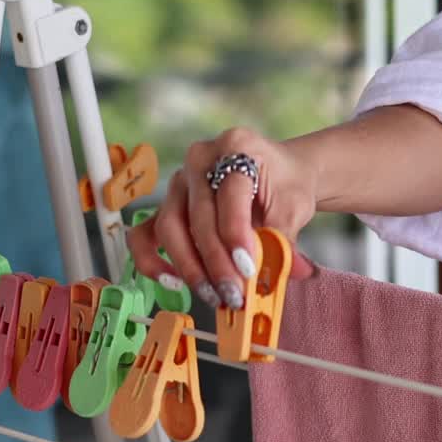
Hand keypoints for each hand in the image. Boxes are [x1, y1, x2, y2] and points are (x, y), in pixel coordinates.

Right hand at [126, 127, 318, 310]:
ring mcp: (180, 181)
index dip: (236, 235)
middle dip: (215, 261)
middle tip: (233, 294)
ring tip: (213, 294)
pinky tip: (174, 282)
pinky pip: (146, 233)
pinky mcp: (168, 204)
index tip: (248, 270)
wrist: (281, 173)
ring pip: (169, 226)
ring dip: (189, 267)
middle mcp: (200, 159)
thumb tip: (291, 272)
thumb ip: (286, 238)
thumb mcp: (295, 206)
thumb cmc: (286, 184)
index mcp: (235, 146)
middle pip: (197, 215)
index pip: (229, 194)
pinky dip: (153, 260)